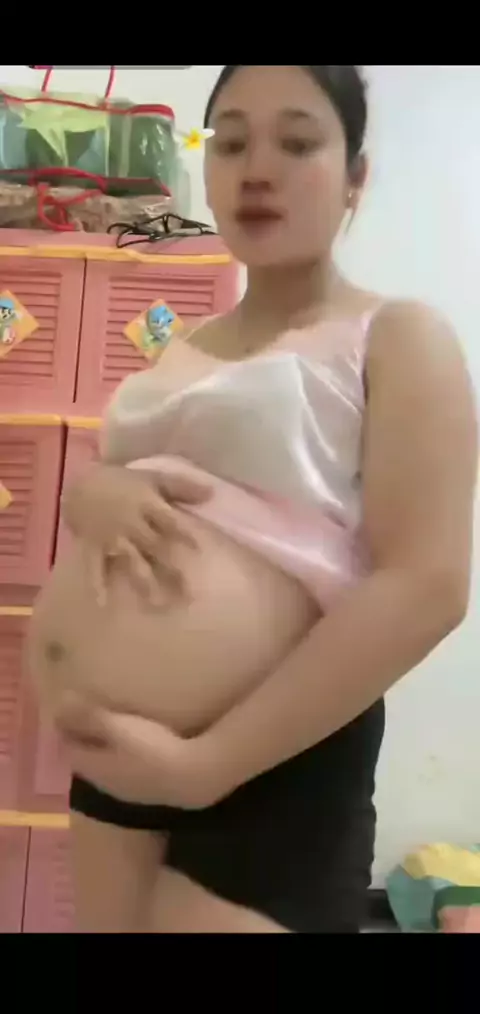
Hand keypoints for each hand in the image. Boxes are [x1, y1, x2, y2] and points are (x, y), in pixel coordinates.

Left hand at [55, 693, 225, 809]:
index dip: (66, 730)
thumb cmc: (153, 749)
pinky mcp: (148, 790)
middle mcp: (106, 783)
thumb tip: (60, 701)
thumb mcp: (118, 727)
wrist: (194, 777)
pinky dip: (124, 755)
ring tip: (114, 725)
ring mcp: (128, 790)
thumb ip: (89, 715)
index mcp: (94, 767)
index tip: (69, 709)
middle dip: (85, 738)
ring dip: (105, 748)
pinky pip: (126, 770)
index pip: (68, 750)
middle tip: (90, 713)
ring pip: (107, 766)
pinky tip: (139, 743)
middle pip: (87, 759)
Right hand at [62, 462, 211, 603]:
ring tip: (157, 604)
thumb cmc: (122, 481)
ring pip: (132, 562)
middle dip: (171, 568)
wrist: (80, 484)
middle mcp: (131, 524)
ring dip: (145, 582)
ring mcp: (112, 538)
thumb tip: (212, 492)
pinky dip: (96, 584)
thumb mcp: (153, 477)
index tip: (199, 551)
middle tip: (188, 594)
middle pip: (155, 548)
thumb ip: (181, 487)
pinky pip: (95, 567)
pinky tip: (102, 604)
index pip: (169, 521)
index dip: (183, 534)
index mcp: (147, 505)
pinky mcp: (94, 547)